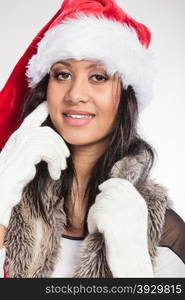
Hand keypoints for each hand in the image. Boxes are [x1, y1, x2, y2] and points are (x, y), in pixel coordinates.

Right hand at [0, 101, 69, 226]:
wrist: (3, 188)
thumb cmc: (14, 176)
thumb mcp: (24, 159)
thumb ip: (34, 148)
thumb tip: (50, 144)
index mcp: (18, 136)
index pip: (32, 118)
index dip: (42, 110)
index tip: (49, 106)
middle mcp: (20, 136)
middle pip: (48, 132)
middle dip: (61, 145)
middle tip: (65, 158)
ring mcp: (23, 143)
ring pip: (51, 142)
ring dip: (60, 158)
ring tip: (60, 169)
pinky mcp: (28, 153)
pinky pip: (50, 152)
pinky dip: (56, 164)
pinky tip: (54, 174)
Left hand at [87, 178, 152, 276]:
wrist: (131, 262)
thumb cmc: (130, 242)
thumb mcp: (135, 217)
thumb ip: (126, 201)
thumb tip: (107, 187)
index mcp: (139, 203)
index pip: (123, 184)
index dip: (110, 183)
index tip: (102, 187)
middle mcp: (131, 204)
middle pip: (107, 192)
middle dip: (100, 202)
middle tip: (100, 215)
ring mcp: (120, 211)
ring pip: (98, 203)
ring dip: (94, 214)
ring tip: (101, 227)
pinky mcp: (108, 219)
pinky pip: (93, 214)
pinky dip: (92, 223)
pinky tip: (99, 232)